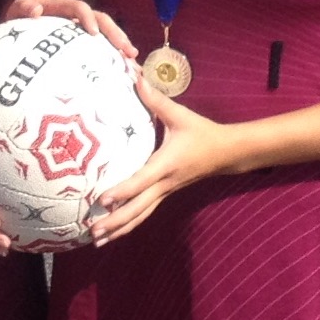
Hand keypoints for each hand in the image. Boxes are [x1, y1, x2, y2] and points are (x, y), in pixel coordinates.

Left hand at [4, 0, 137, 63]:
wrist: (18, 27)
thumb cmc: (16, 20)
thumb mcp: (15, 12)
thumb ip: (24, 8)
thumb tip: (37, 10)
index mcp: (61, 5)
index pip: (78, 8)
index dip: (87, 17)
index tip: (93, 33)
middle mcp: (75, 14)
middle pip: (101, 19)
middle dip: (115, 33)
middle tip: (127, 50)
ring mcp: (81, 26)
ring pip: (106, 31)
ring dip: (120, 43)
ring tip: (132, 59)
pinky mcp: (83, 39)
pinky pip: (101, 44)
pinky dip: (113, 53)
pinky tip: (124, 69)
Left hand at [89, 75, 232, 243]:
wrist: (227, 153)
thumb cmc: (202, 133)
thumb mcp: (180, 115)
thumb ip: (156, 100)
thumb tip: (136, 77)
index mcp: (166, 165)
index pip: (141, 182)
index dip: (122, 192)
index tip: (102, 200)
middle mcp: (164, 184)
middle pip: (138, 209)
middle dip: (115, 222)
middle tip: (93, 232)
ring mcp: (165, 192)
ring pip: (141, 216)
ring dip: (120, 229)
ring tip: (98, 241)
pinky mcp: (165, 194)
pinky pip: (145, 212)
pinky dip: (129, 223)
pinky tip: (114, 232)